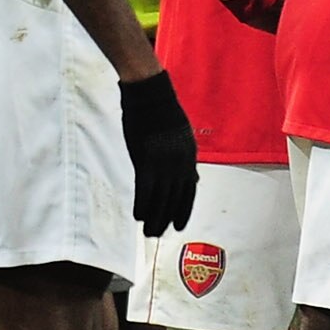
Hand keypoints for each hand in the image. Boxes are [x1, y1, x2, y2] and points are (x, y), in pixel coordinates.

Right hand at [120, 71, 199, 231]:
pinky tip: (137, 216)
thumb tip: (192, 179)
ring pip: (161, 199)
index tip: (178, 226)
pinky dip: (142, 205)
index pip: (189, 192)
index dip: (184, 211)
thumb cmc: (163, 113)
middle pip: (175, 199)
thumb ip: (186, 160)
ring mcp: (164, 163)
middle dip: (166, 219)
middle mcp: (180, 163)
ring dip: (154, 218)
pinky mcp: (146, 160)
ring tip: (148, 232)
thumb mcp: (183, 137)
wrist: (149, 95)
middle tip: (157, 234)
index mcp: (190, 157)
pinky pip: (145, 190)